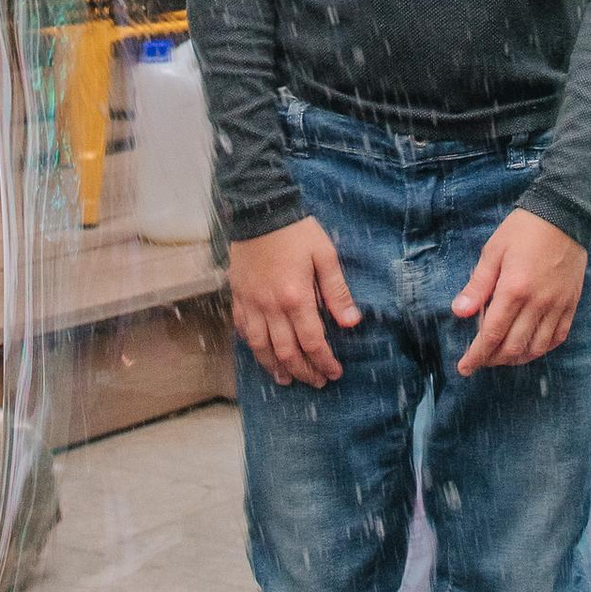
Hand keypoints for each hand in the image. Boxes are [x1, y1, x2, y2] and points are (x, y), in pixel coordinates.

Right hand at [230, 216, 359, 386]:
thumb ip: (337, 292)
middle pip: (286, 352)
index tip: (334, 373)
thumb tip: (352, 322)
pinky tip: (261, 353)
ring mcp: (251, 303)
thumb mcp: (325, 256)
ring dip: (275, 367)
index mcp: (295, 298)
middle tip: (316, 381)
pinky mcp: (238, 296)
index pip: (312, 342)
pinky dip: (253, 347)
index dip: (324, 362)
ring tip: (287, 380)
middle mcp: (270, 307)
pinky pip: (242, 329)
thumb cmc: (297, 231)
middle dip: (304, 371)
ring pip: (260, 347)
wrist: (260, 210)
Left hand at [454, 209, 586, 372]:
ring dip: (516, 358)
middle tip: (480, 360)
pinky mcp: (572, 304)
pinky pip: (558, 337)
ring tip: (502, 356)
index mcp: (514, 289)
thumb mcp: (493, 251)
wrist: (564, 214)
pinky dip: (541, 348)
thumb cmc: (523, 230)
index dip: (476, 356)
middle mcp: (538, 303)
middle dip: (493, 360)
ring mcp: (558, 305)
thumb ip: (477, 285)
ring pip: (536, 348)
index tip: (464, 367)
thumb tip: (459, 311)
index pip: (491, 335)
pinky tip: (530, 347)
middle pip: (513, 346)